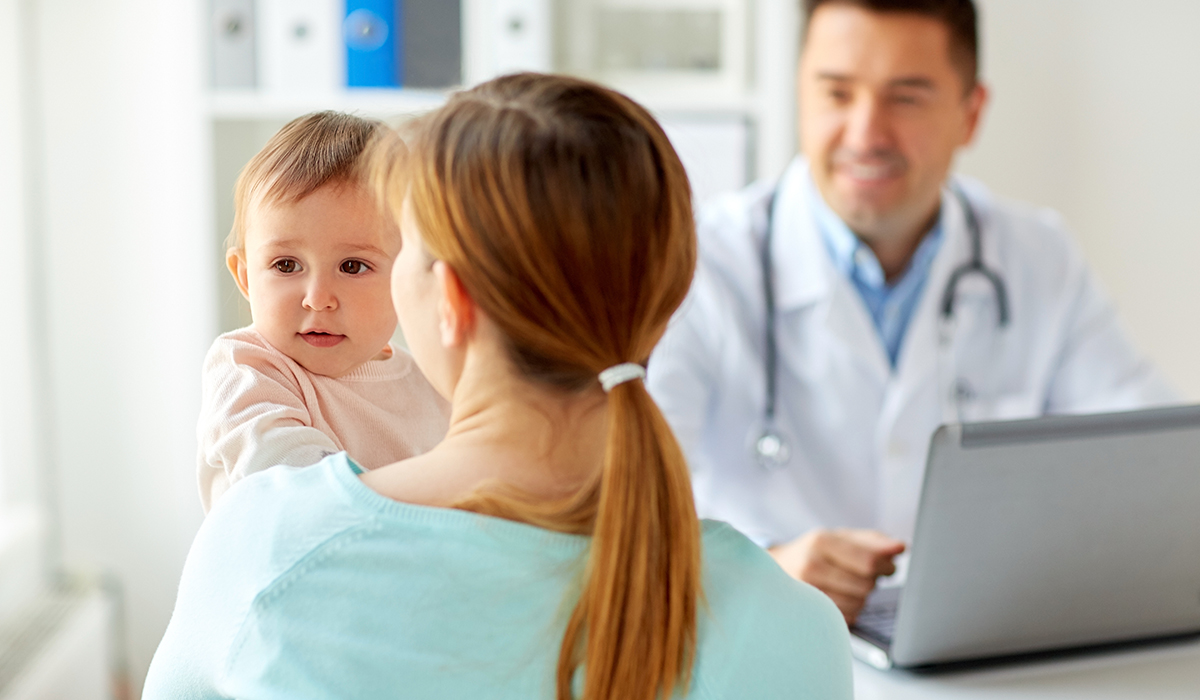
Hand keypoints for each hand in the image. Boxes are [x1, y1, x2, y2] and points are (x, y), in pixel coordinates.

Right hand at [769, 529, 905, 623]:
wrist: (777, 569)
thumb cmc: (816, 551)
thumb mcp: (842, 537)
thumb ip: (874, 541)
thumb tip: (901, 547)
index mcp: (821, 541)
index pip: (869, 561)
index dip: (887, 566)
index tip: (890, 565)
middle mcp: (811, 566)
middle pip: (866, 585)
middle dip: (873, 580)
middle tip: (865, 574)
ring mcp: (808, 593)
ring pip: (859, 604)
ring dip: (862, 596)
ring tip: (849, 584)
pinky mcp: (810, 613)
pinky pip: (849, 618)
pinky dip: (852, 609)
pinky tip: (841, 597)